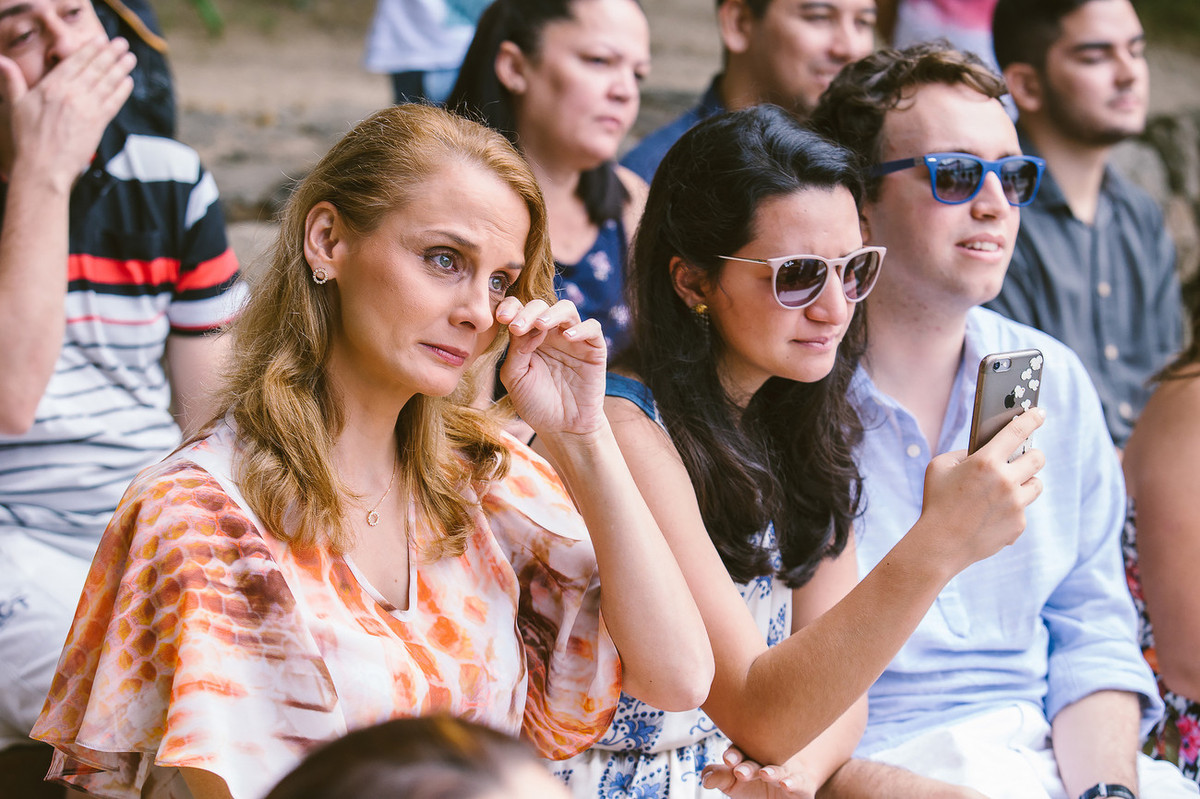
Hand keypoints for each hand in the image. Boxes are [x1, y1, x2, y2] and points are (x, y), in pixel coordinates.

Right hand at [0, 36, 134, 184]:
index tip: (101, 40)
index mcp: (52, 86)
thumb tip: (0, 60)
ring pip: (107, 82)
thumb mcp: (16, 104)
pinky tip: (128, 81)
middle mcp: (71, 93)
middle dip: (110, 54)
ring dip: (120, 68)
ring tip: (130, 58)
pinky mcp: (98, 123)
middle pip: (95, 68)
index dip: (90, 49)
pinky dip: (122, 90)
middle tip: (122, 44)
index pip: (75, 62)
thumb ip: (12, 80)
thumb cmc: (28, 138)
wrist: (43, 166)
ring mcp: (87, 108)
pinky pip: (114, 102)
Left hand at [496, 297, 605, 437]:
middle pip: (541, 306)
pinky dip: (580, 328)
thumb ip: (515, 350)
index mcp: (528, 337)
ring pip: (566, 309)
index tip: (501, 318)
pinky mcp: (594, 349)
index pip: (519, 311)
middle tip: (517, 327)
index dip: (511, 308)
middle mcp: (551, 334)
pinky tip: (567, 337)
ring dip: (552, 313)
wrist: (562, 428)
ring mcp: (573, 339)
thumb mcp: (515, 377)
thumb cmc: (536, 403)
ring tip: (541, 325)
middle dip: (528, 312)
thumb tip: (524, 327)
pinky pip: (592, 327)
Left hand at [700, 746, 816, 798]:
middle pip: (758, 759)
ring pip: (778, 769)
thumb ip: (720, 778)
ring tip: (765, 774)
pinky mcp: (801, 783)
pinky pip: (798, 782)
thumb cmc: (755, 782)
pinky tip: (786, 784)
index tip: (728, 759)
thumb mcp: (734, 782)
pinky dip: (793, 782)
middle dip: (748, 766)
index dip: (733, 754)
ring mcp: (785, 770)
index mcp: (748, 755)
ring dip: (772, 772)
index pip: (739, 750)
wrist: (788, 786)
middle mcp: (767, 759)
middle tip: (740, 772)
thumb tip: (706, 780)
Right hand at [916, 407, 1045, 570]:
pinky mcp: (1019, 525)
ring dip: (1025, 482)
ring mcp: (1015, 504)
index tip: (1040, 413)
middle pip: (1037, 458)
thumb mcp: (939, 467)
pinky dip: (1012, 510)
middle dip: (1032, 454)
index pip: (1017, 431)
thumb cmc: (936, 502)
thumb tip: (982, 451)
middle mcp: (1005, 481)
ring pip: (1036, 484)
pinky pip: (1023, 510)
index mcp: (985, 461)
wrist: (941, 543)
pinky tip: (992, 516)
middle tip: (1024, 457)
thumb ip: (963, 453)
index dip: (1032, 418)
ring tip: (1007, 489)